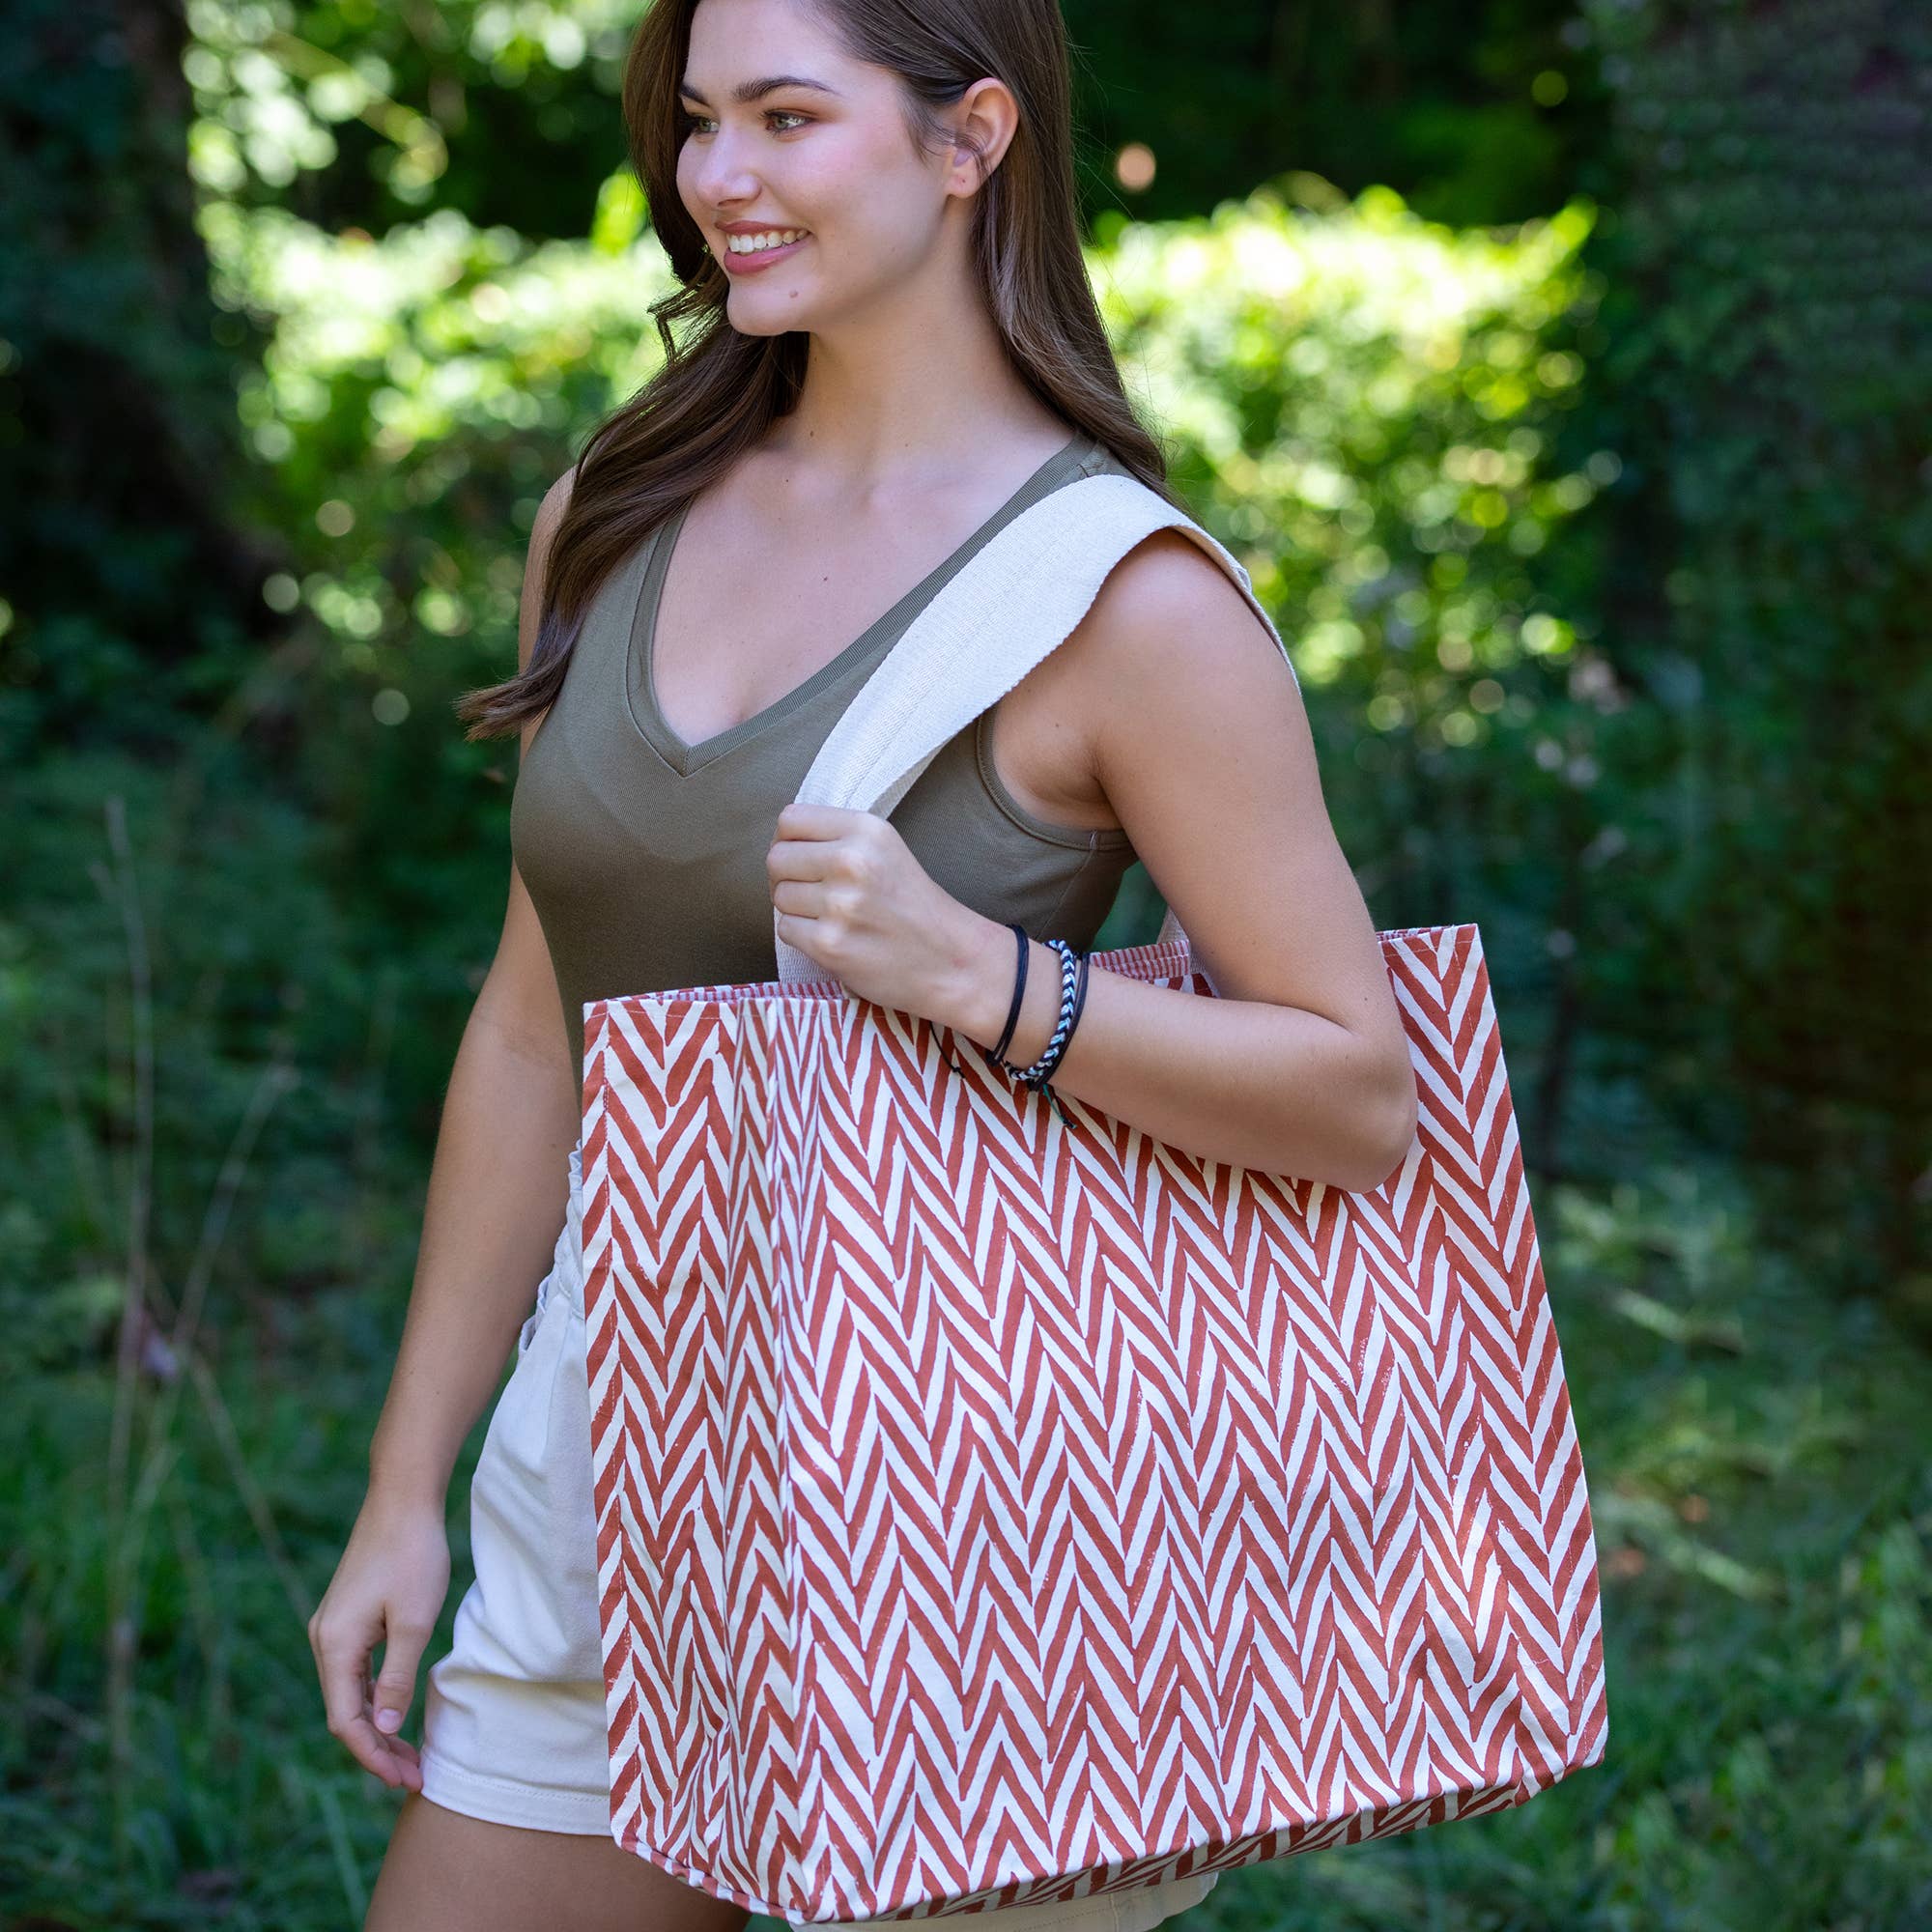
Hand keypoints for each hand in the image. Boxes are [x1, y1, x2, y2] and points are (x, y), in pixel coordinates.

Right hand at [307, 1492, 450, 1791]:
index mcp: (334, 1645)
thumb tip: (385, 1726)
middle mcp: (324, 1640)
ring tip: (411, 1755)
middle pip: (345, 1712)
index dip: (373, 1755)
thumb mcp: (414, 1620)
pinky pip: (356, 1672)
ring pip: (350, 1694)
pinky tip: (397, 1713)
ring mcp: (333, 1628)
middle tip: (416, 1775)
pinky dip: (375, 1697)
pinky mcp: (348, 1616)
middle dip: (378, 1748)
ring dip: (378, 1726)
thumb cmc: (413, 1554)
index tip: (404, 1779)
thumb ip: (397, 1675)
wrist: (403, 1498)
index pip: (346, 1721)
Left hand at [766, 803, 982, 1018]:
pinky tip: (832, 938)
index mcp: (866, 830)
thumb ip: (839, 839)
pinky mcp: (829, 944)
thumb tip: (781, 842)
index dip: (787, 841)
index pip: (790, 820)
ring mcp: (839, 904)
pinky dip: (802, 937)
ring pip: (779, 896)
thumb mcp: (887, 851)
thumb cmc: (915, 907)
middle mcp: (851, 861)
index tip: (800, 859)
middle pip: (777, 858)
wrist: (951, 961)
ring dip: (796, 910)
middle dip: (787, 878)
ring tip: (829, 918)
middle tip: (812, 894)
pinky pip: (786, 930)